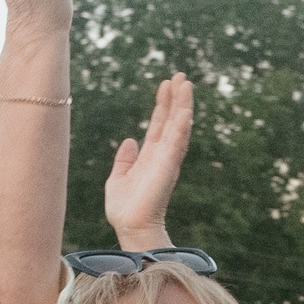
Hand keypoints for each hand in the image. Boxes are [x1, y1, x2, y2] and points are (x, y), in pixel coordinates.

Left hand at [105, 76, 194, 248]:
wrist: (130, 227)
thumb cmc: (124, 209)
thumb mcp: (117, 178)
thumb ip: (124, 159)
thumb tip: (129, 140)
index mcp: (150, 156)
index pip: (159, 124)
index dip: (162, 104)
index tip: (166, 84)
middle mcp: (162, 155)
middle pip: (171, 120)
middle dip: (175, 98)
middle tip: (180, 76)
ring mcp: (167, 160)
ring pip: (178, 126)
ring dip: (183, 105)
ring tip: (185, 83)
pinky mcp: (168, 167)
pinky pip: (178, 141)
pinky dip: (182, 125)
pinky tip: (185, 109)